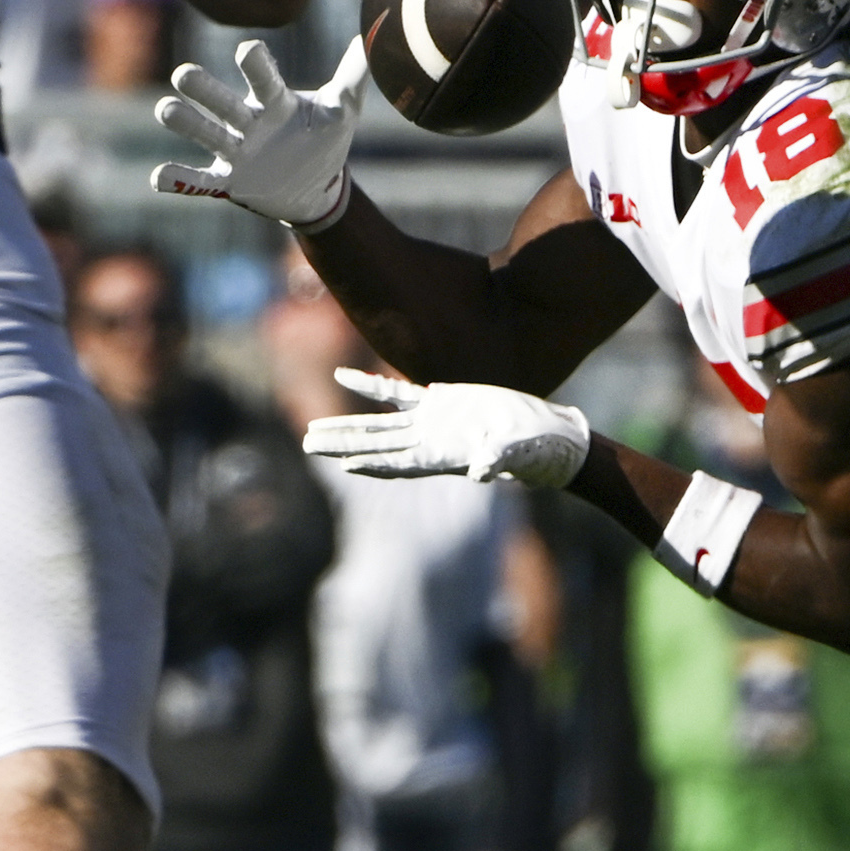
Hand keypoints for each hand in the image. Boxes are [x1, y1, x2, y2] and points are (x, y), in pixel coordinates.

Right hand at [151, 37, 364, 227]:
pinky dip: (178, 179)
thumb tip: (373, 37)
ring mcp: (234, 150)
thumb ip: (354, 75)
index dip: (256, 64)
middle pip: (221, 100)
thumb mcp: (344, 110)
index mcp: (274, 100)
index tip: (249, 52)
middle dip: (204, 89)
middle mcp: (247, 120)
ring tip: (166, 111)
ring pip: (204, 132)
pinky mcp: (228, 180)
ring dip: (185, 123)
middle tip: (185, 75)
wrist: (317, 186)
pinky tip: (158, 178)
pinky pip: (198, 180)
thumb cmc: (324, 139)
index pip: (262, 76)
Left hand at [304, 367, 591, 488]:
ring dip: (346, 426)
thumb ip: (495, 460)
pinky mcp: (438, 403)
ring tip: (312, 429)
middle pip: (376, 445)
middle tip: (306, 443)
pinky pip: (396, 395)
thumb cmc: (531, 448)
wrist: (543, 435)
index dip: (370, 462)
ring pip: (378, 425)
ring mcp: (430, 424)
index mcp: (442, 456)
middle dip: (341, 444)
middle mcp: (428, 443)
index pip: (397, 461)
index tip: (340, 462)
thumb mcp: (513, 453)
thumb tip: (482, 473)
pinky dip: (370, 387)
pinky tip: (343, 377)